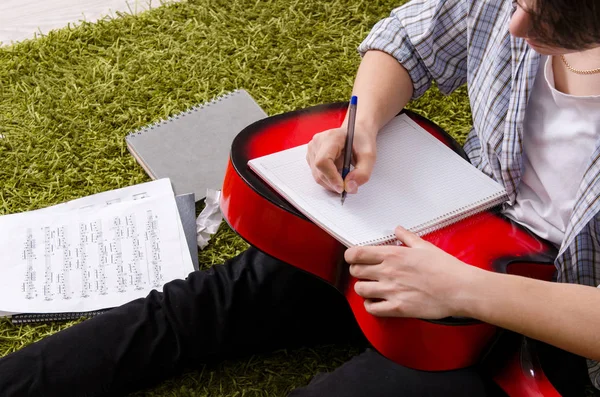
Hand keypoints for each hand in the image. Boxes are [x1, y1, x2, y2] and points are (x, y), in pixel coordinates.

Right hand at [306, 126, 376, 193]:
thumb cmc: (361, 141)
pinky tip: (338, 172)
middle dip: (334, 183)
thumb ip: (362, 173)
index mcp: (331, 137)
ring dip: (332, 182)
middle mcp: (317, 142)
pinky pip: (317, 174)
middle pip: (319, 172)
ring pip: (317, 176)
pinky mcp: (311, 157)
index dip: (331, 177)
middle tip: (349, 184)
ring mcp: (312, 150)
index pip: (323, 161)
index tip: (342, 187)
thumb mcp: (369, 156)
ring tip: (345, 175)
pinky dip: (329, 179)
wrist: (356, 133)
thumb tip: (349, 187)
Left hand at [345, 226, 478, 318]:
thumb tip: (398, 230)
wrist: (460, 289)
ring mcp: (391, 291)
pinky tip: (377, 302)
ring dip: (363, 288)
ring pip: (360, 290)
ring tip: (372, 287)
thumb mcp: (425, 246)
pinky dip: (370, 306)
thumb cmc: (446, 268)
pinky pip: (372, 309)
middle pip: (355, 272)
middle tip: (366, 272)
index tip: (354, 258)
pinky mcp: (398, 308)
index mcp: (393, 255)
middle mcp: (388, 272)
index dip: (351, 256)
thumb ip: (407, 237)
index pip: (357, 253)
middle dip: (357, 271)